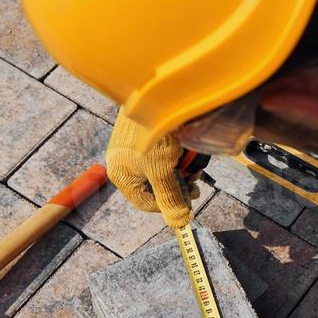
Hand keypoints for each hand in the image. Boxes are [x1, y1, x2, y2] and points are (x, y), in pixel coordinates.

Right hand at [105, 112, 198, 227]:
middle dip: (177, 186)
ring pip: (160, 170)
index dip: (169, 207)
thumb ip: (170, 197)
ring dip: (178, 171)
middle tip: (195, 179)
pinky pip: (160, 154)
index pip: (146, 204)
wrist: (155, 93)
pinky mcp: (143, 135)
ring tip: (192, 163)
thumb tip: (179, 223)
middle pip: (154, 186)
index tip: (190, 201)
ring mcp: (132, 148)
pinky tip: (185, 150)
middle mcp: (123, 163)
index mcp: (122, 175)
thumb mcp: (163, 170)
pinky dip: (175, 156)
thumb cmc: (154, 134)